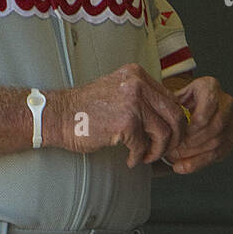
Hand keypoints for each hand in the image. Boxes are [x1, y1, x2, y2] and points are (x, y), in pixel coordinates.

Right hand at [53, 63, 188, 168]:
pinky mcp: (125, 122)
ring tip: (145, 156)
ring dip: (157, 150)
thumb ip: (140, 97)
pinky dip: (138, 156)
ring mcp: (132, 102)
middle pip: (175, 115)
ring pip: (164, 133)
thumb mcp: (116, 90)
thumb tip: (167, 116)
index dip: (174, 121)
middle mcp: (137, 84)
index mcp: (136, 74)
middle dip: (174, 138)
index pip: (171, 99)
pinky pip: (143, 145)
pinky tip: (130, 159)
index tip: (168, 135)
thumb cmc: (84, 108)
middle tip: (164, 149)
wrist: (57, 116)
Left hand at [163, 77, 232, 173]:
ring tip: (173, 156)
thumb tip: (157, 119)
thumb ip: (166, 106)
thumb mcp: (167, 98)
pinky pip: (218, 154)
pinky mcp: (231, 138)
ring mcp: (231, 121)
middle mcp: (225, 102)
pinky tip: (181, 166)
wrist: (183, 108)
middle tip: (173, 147)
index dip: (196, 120)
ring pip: (217, 141)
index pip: (210, 102)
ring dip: (193, 153)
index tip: (182, 131)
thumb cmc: (172, 103)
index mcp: (209, 87)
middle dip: (192, 140)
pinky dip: (197, 163)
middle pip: (216, 125)